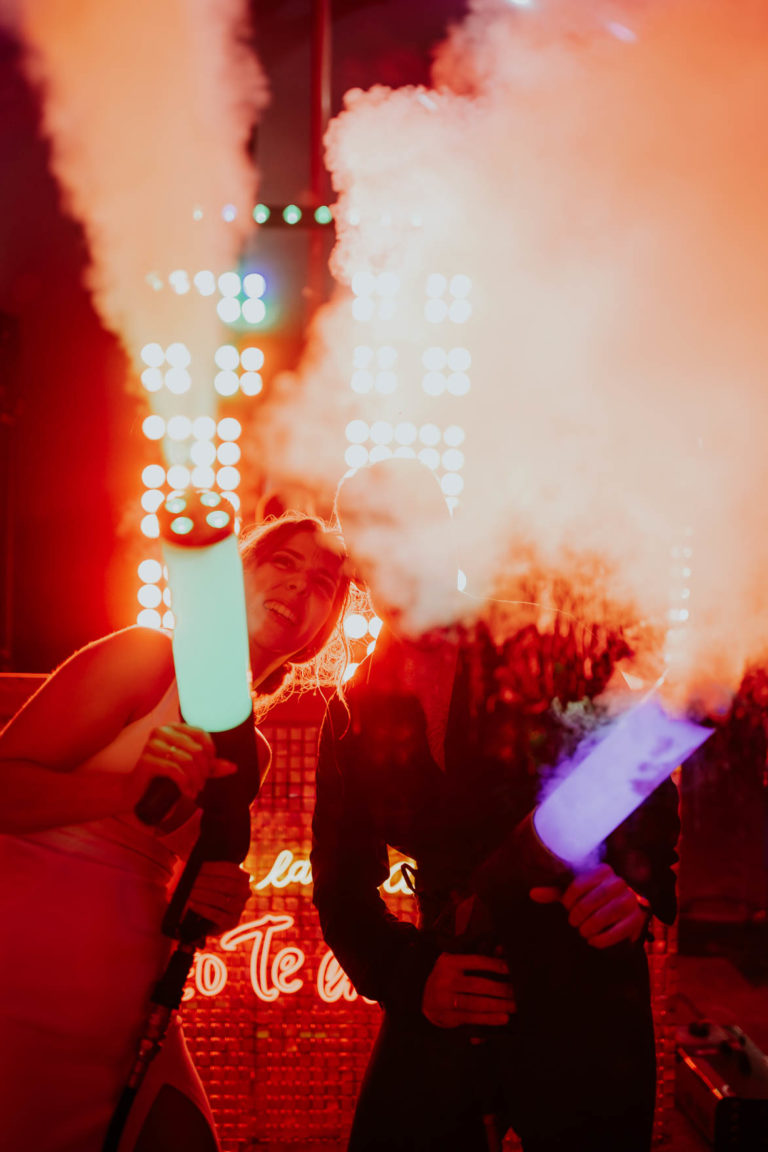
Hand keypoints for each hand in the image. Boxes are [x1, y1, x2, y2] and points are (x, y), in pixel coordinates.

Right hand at [126, 723, 236, 808]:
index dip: (211, 753)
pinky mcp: (146, 760)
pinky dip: (185, 784)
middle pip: (196, 749)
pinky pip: (174, 770)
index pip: (201, 734)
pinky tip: (188, 793)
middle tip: (202, 784)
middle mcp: (162, 731)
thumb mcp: (190, 770)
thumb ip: (210, 767)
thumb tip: (233, 767)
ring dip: (196, 779)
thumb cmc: (164, 778)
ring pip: (187, 760)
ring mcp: (152, 744)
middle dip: (204, 770)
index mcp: (174, 727)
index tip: (211, 770)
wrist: (134, 791)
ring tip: (196, 790)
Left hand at [186, 861, 251, 932]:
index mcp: (243, 877)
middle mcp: (245, 892)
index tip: (196, 866)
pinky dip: (202, 908)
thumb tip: (189, 858)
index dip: (212, 867)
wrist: (205, 917)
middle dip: (205, 881)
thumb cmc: (206, 891)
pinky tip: (191, 904)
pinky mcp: (231, 922)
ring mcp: (240, 908)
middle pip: (225, 885)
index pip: (230, 869)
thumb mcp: (209, 878)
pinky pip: (216, 915)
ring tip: (188, 892)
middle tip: (189, 880)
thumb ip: (205, 869)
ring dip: (202, 895)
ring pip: (220, 900)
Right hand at [422, 952, 514, 1028]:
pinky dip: (489, 1019)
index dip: (494, 964)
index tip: (510, 969)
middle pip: (477, 985)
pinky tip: (502, 1018)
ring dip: (497, 1006)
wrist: (420, 996)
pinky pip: (471, 1018)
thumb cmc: (446, 977)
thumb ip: (478, 958)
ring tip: (514, 1006)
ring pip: (475, 1003)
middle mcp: (445, 980)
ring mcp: (444, 1000)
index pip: (475, 961)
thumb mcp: (456, 963)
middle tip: (517, 992)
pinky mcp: (447, 1016)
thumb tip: (501, 950)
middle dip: (500, 989)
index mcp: (448, 962)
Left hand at [530, 863, 649, 948]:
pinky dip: (602, 939)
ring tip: (583, 931)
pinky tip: (593, 940)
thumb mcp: (573, 894)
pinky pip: (618, 930)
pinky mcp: (637, 918)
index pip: (580, 884)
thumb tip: (532, 893)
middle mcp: (619, 882)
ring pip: (606, 915)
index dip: (569, 899)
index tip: (567, 907)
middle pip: (593, 900)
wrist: (620, 913)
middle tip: (573, 923)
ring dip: (590, 927)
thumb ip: (554, 893)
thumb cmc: (591, 899)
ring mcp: (630, 900)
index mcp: (603, 870)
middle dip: (579, 915)